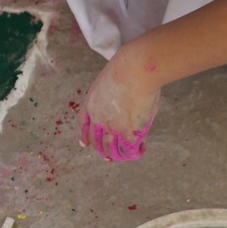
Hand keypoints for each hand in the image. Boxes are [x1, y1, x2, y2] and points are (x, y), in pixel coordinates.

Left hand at [81, 46, 161, 161]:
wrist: (136, 70)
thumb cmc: (129, 69)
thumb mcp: (110, 82)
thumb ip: (112, 95)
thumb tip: (124, 100)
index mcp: (91, 103)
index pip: (84, 124)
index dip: (85, 136)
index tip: (84, 144)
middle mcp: (98, 119)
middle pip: (96, 142)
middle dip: (103, 152)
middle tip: (109, 158)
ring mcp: (112, 128)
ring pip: (111, 151)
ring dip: (120, 156)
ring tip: (131, 153)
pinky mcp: (128, 134)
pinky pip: (129, 151)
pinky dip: (135, 154)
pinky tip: (143, 149)